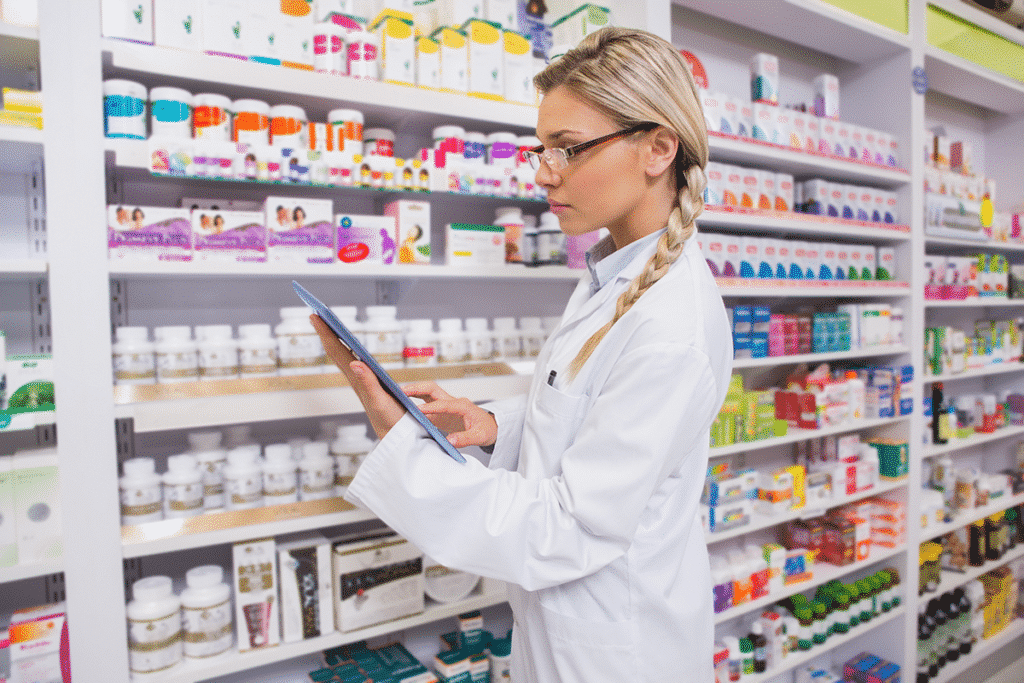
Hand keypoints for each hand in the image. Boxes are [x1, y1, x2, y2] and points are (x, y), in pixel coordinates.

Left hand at [310, 315, 404, 438]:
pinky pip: (353, 363)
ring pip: (343, 356)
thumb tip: (355, 363)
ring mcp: (362, 382)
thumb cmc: (390, 422)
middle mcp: (356, 379)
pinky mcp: (370, 386)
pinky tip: (349, 348)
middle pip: (337, 351)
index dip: (326, 332)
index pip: (337, 351)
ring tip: (328, 326)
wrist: (397, 439)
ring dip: (334, 340)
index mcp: (357, 379)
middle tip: (316, 314)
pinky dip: (347, 350)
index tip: (315, 315)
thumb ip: (368, 383)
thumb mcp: (380, 402)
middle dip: (326, 332)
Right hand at [402, 381, 497, 449]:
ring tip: (396, 395)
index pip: (443, 404)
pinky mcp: (441, 413)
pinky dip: (414, 404)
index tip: (417, 411)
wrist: (490, 427)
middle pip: (432, 389)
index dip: (430, 408)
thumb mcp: (480, 436)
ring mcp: (445, 406)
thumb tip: (451, 441)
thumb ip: (466, 438)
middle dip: (416, 389)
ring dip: (413, 393)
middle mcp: (452, 402)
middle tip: (400, 391)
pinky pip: (426, 405)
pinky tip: (403, 408)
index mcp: (462, 406)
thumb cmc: (486, 429)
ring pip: (427, 394)